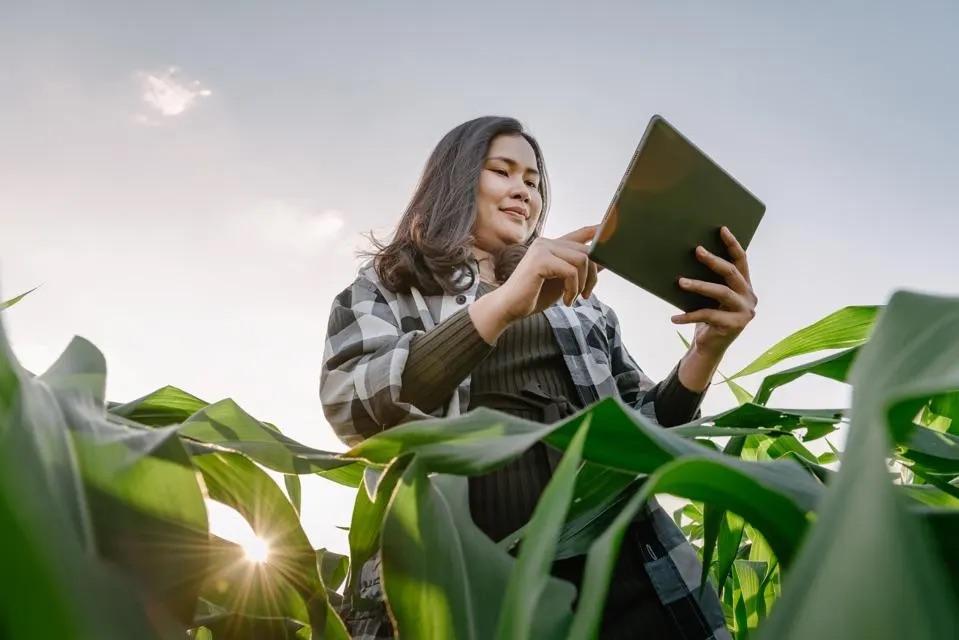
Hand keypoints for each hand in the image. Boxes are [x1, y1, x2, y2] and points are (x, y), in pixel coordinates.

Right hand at [497, 225, 600, 320]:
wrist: (509, 308)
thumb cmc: (534, 295)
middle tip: (585, 295)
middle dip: (592, 276)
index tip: (614, 231)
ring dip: (582, 284)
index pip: (581, 233)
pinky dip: (573, 289)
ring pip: (582, 260)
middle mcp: (547, 242)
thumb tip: (604, 262)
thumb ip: (580, 269)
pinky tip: (566, 300)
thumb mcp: (563, 281)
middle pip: (587, 251)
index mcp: (552, 245)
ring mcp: (542, 249)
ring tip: (573, 298)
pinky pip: (571, 271)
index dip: (599, 231)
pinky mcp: (540, 261)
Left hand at [671, 226, 757, 355]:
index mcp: (745, 286)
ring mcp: (744, 312)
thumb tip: (690, 255)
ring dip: (698, 285)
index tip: (721, 229)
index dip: (732, 244)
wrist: (709, 348)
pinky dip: (689, 316)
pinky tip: (674, 318)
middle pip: (731, 273)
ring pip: (721, 292)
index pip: (741, 260)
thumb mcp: (710, 297)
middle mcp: (749, 297)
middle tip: (697, 250)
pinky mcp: (734, 325)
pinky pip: (708, 315)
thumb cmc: (707, 317)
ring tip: (680, 282)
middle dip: (713, 260)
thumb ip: (710, 281)